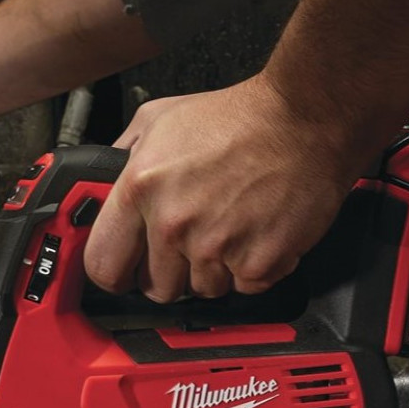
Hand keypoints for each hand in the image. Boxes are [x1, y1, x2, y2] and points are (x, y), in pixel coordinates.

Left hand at [84, 75, 362, 301]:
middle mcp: (174, 223)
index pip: (102, 264)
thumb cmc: (239, 117)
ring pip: (201, 290)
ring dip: (213, 269)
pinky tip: (254, 233)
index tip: (126, 269)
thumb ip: (123, 157)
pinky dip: (251, 269)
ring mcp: (216, 247)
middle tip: (188, 244)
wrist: (306, 120)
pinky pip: (243, 288)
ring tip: (228, 228)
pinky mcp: (258, 263)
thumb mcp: (160, 120)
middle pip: (155, 288)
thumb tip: (104, 185)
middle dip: (169, 272)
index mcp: (141, 188)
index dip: (115, 271)